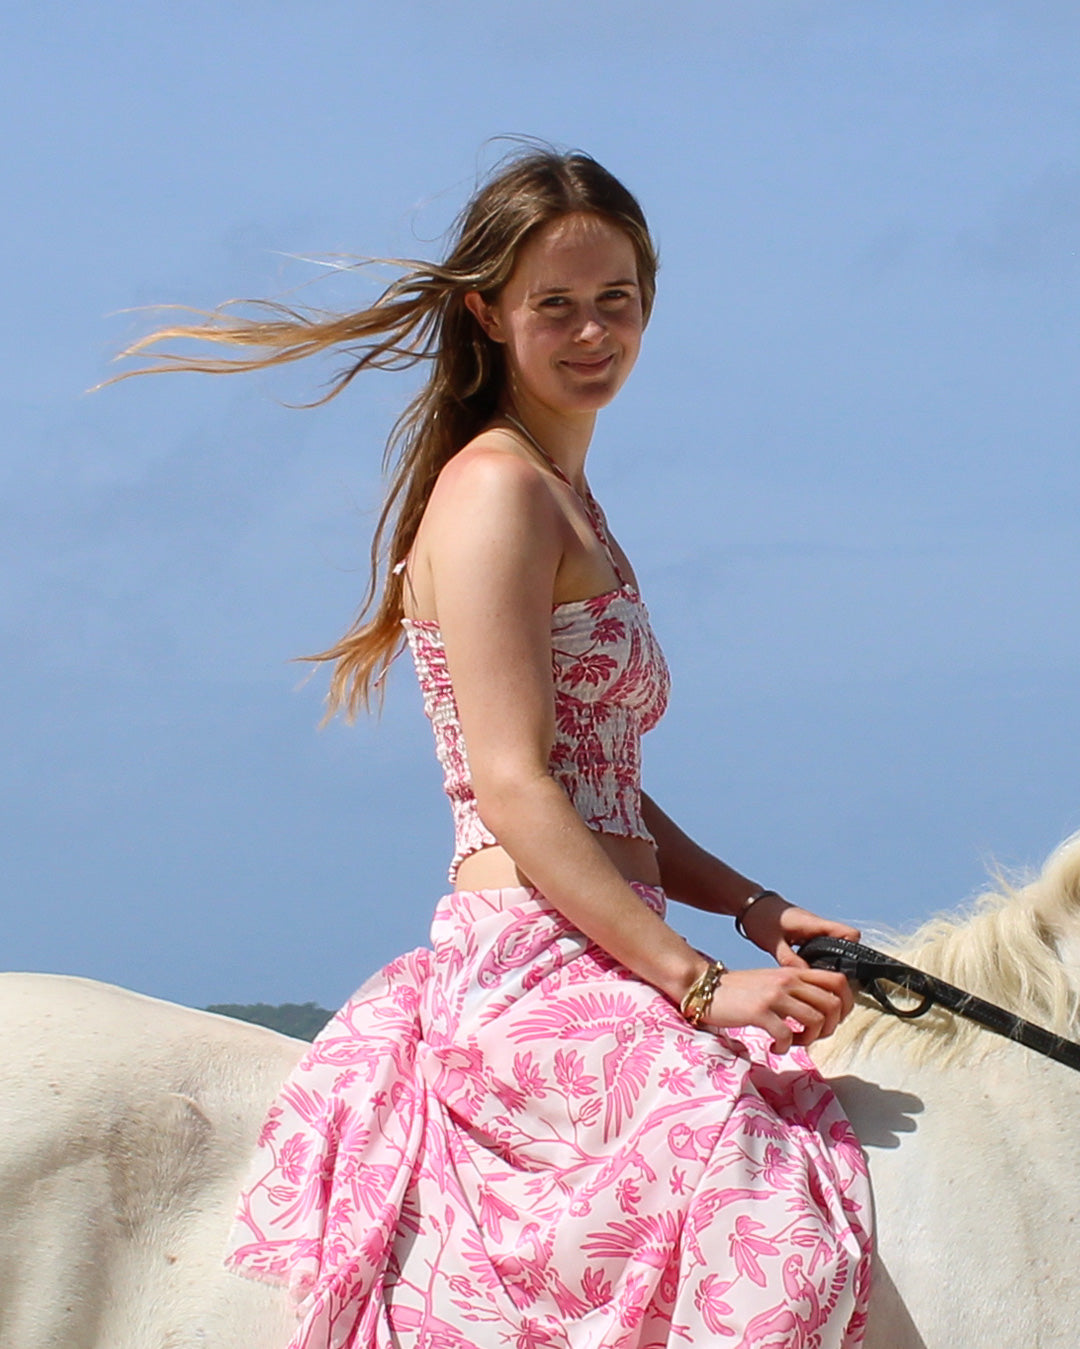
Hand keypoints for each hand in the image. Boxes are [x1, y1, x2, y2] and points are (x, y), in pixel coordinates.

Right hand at [703, 964, 853, 1053]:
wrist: (705, 987)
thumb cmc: (739, 990)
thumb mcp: (772, 982)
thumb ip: (795, 990)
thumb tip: (819, 1011)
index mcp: (794, 973)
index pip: (838, 980)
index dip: (846, 1003)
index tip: (833, 1021)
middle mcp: (788, 980)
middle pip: (833, 1004)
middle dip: (830, 1028)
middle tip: (811, 1037)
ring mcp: (775, 995)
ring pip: (816, 1021)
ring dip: (808, 1040)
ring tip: (791, 1042)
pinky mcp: (760, 1011)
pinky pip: (787, 1035)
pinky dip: (784, 1047)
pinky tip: (773, 1046)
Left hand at [739, 893, 860, 970]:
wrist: (749, 904)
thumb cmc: (760, 917)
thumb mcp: (773, 942)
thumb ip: (790, 960)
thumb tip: (807, 977)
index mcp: (814, 924)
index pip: (848, 934)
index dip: (854, 950)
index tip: (847, 968)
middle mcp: (817, 926)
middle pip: (844, 943)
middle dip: (842, 960)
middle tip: (834, 979)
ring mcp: (812, 929)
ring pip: (832, 946)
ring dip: (830, 959)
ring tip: (823, 977)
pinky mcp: (804, 933)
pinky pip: (820, 946)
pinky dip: (819, 957)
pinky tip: (809, 970)